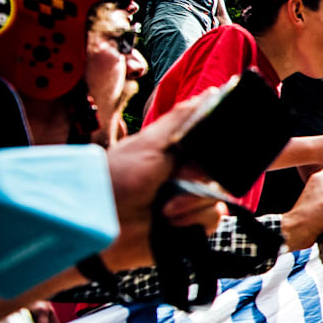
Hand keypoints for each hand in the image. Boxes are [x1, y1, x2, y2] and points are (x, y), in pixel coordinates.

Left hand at [98, 99, 225, 271]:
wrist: (103, 229)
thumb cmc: (115, 181)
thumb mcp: (149, 144)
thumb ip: (180, 121)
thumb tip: (211, 93)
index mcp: (173, 150)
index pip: (208, 139)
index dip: (215, 142)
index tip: (209, 146)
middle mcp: (183, 173)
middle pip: (218, 167)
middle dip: (201, 174)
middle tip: (180, 177)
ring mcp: (188, 200)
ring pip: (217, 194)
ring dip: (193, 202)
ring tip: (166, 208)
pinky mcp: (190, 225)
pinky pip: (212, 218)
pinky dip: (193, 220)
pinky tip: (172, 221)